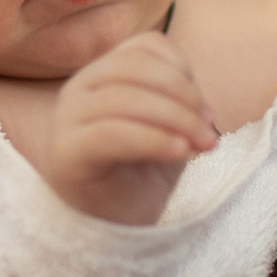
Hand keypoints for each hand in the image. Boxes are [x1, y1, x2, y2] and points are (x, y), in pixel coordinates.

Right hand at [47, 33, 219, 225]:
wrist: (115, 229)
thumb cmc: (142, 174)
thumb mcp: (170, 128)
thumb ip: (182, 104)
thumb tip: (202, 107)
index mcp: (103, 74)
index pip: (146, 47)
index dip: (184, 72)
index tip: (208, 111)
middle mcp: (78, 89)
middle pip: (136, 69)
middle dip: (184, 97)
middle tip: (210, 133)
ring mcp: (66, 119)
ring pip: (125, 98)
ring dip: (175, 119)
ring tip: (202, 146)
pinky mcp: (65, 152)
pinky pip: (112, 133)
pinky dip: (153, 139)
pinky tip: (179, 153)